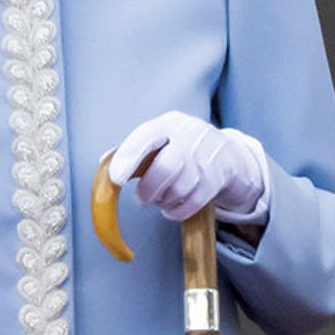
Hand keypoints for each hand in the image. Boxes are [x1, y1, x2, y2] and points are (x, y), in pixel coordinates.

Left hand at [102, 111, 268, 223]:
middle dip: (149, 189)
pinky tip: (172, 207)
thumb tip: (105, 164)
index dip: (129, 157)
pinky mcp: (219, 178)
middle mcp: (190, 135)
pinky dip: (177, 210)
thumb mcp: (162, 140)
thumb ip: (135, 150)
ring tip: (161, 199)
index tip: (117, 178)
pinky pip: (193, 202)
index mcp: (169, 123)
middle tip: (142, 198)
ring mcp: (208, 157)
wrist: (229, 154)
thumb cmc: (183, 148)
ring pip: (180, 188)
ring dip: (164, 200)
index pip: (146, 136)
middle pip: (165, 168)